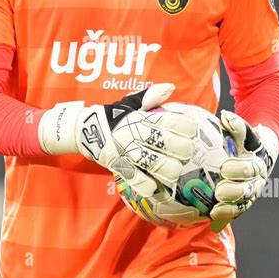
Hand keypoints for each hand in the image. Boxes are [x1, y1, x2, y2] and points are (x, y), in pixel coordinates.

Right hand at [38, 84, 196, 196]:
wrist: (85, 131)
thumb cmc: (113, 117)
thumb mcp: (130, 103)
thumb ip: (150, 96)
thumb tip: (170, 87)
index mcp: (138, 118)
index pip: (164, 120)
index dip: (181, 125)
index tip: (193, 129)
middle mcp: (132, 133)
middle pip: (160, 141)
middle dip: (178, 147)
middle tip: (188, 151)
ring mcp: (124, 151)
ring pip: (149, 161)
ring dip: (166, 168)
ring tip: (177, 172)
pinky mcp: (117, 166)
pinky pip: (133, 177)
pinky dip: (145, 185)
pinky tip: (156, 190)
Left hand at [210, 110, 277, 232]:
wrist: (258, 154)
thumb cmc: (246, 140)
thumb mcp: (243, 132)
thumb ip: (237, 125)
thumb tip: (225, 115)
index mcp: (259, 164)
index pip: (251, 169)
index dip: (239, 170)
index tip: (224, 168)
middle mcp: (258, 181)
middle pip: (249, 189)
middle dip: (234, 191)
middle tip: (219, 191)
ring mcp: (252, 193)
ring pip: (244, 203)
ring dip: (230, 207)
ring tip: (215, 209)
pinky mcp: (244, 203)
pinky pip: (236, 212)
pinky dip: (226, 217)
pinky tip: (213, 221)